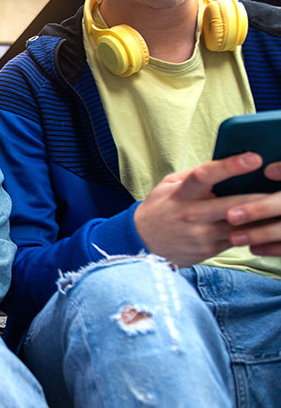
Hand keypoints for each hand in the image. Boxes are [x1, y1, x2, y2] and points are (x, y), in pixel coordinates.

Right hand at [135, 152, 280, 266]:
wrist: (142, 242)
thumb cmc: (159, 208)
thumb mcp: (167, 185)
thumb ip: (193, 175)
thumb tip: (224, 163)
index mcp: (181, 194)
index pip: (205, 176)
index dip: (230, 166)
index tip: (254, 158)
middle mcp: (192, 214)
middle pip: (234, 204)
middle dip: (262, 197)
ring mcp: (202, 234)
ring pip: (242, 225)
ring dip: (264, 217)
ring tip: (279, 207)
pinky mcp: (210, 250)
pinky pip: (239, 239)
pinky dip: (255, 231)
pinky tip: (268, 224)